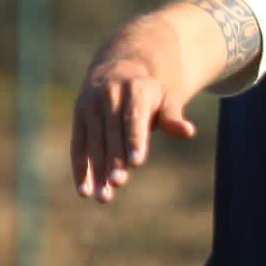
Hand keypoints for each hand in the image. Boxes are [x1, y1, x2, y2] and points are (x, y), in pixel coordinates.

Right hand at [71, 47, 196, 203]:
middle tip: (118, 183)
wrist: (120, 69)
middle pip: (111, 131)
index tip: (136, 163)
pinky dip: (80, 168)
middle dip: (114, 158)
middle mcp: (109, 94)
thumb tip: (188, 131)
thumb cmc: (150, 93)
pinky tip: (84, 190)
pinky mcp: (78, 115)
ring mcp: (91, 104)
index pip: (134, 117)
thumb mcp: (166, 99)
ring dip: (96, 170)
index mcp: (135, 88)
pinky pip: (77, 144)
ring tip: (103, 197)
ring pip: (92, 141)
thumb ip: (173, 118)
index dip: (135, 140)